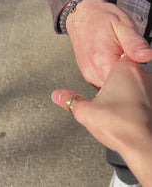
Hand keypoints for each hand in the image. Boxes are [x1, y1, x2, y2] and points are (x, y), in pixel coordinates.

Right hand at [52, 56, 151, 185]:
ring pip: (140, 86)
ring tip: (121, 109)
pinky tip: (132, 116)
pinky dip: (140, 104)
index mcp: (124, 68)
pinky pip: (146, 98)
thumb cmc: (119, 124)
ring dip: (132, 94)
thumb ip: (70, 101)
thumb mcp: (86, 112)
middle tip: (112, 98)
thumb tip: (58, 96)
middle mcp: (142, 75)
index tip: (109, 76)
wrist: (141, 144)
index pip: (121, 57)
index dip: (113, 67)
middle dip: (120, 83)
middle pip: (129, 73)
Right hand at [66, 0, 151, 86]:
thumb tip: (147, 56)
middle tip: (128, 57)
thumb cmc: (100, 17)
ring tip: (119, 57)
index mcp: (102, 61)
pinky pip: (104, 81)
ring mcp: (89, 74)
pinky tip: (113, 61)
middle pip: (118, 87)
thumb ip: (134, 42)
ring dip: (119, 76)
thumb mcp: (122, 24)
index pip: (127, 82)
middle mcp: (93, 71)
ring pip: (111, 85)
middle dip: (128, 77)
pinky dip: (111, 74)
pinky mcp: (88, 74)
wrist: (80, 14)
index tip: (135, 61)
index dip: (137, 74)